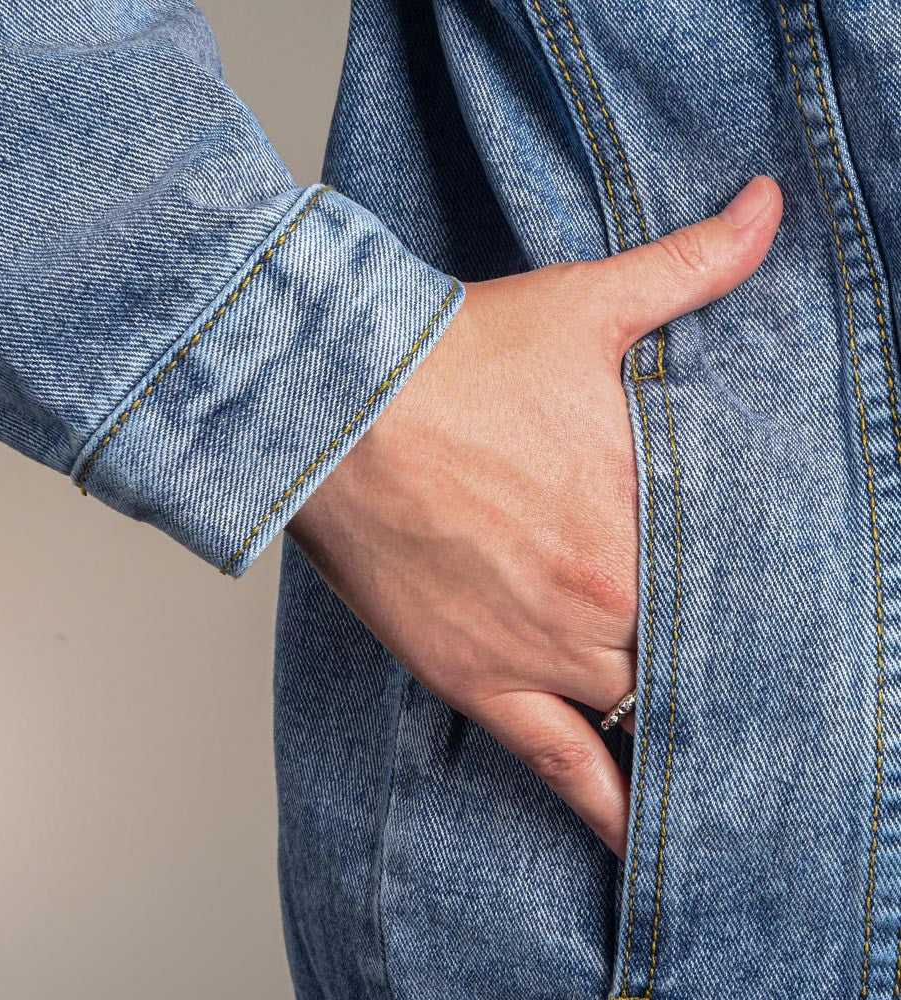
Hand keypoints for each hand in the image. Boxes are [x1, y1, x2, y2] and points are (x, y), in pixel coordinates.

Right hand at [286, 175, 782, 857]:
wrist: (336, 401)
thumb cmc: (454, 354)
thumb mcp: (588, 303)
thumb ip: (695, 263)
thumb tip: (771, 205)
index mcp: (641, 513)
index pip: (735, 584)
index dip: (765, 604)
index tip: (793, 621)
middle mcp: (603, 597)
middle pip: (691, 655)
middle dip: (719, 662)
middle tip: (761, 686)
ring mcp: (542, 648)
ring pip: (638, 715)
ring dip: (675, 726)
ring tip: (717, 758)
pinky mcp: (479, 679)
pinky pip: (560, 768)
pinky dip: (607, 810)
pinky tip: (642, 845)